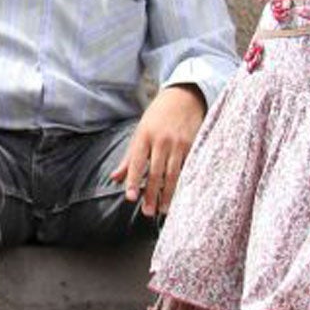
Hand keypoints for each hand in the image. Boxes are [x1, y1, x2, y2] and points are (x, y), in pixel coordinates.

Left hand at [110, 84, 205, 216]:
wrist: (183, 97)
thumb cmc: (157, 117)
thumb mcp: (140, 133)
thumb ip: (129, 158)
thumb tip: (115, 178)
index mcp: (144, 137)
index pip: (137, 163)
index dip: (134, 181)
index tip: (131, 198)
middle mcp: (161, 140)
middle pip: (156, 172)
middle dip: (151, 194)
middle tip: (147, 212)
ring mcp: (179, 143)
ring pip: (173, 173)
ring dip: (168, 193)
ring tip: (164, 209)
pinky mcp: (194, 144)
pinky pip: (188, 167)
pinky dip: (184, 182)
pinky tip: (182, 195)